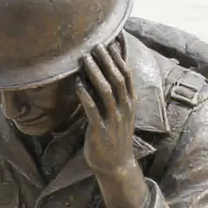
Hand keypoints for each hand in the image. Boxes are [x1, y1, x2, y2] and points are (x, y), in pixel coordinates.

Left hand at [75, 37, 149, 207]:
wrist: (115, 166)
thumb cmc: (114, 137)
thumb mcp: (119, 114)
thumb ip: (113, 96)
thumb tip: (102, 73)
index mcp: (130, 104)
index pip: (127, 76)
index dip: (119, 58)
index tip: (111, 41)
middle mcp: (125, 110)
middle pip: (118, 79)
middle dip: (107, 60)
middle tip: (96, 44)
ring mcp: (114, 121)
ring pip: (107, 91)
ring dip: (96, 73)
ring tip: (85, 58)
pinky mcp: (100, 131)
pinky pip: (93, 110)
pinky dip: (85, 95)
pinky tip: (77, 83)